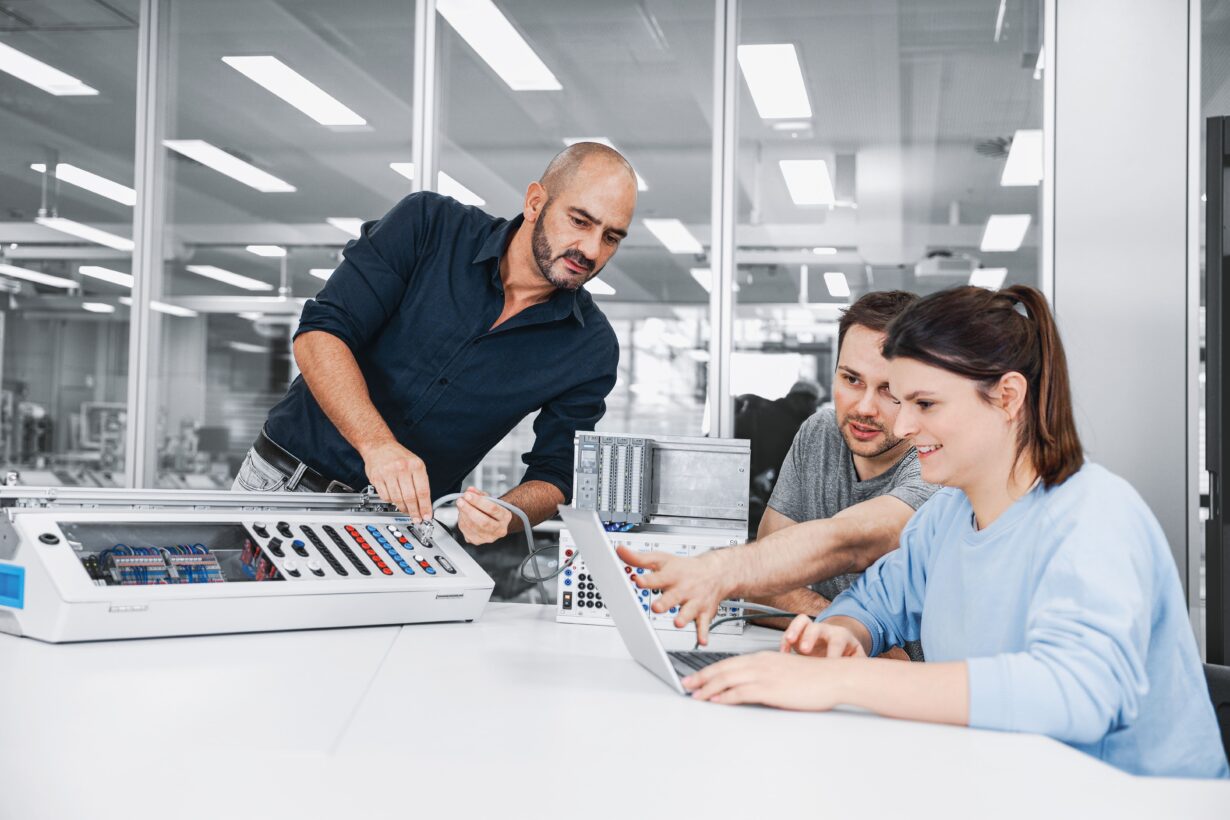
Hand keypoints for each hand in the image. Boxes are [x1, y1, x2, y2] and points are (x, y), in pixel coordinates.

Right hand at [361, 440, 431, 521]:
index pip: (423, 491)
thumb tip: (425, 502)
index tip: (427, 515)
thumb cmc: (398, 456)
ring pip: (397, 499)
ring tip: (406, 510)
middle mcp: (402, 468)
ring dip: (403, 508)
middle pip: (410, 497)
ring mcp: (388, 473)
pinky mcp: (377, 478)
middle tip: (417, 518)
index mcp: (416, 465)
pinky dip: (391, 501)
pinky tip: (394, 499)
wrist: (378, 446)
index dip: (426, 507)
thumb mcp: (415, 463)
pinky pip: (385, 496)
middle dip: (415, 511)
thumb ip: (420, 481)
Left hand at [456, 487, 512, 544]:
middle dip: (469, 510)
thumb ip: (479, 494)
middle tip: (460, 501)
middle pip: (483, 522)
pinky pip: (466, 532)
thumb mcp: (489, 498)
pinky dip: (461, 522)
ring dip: (463, 515)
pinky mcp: (478, 541)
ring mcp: (489, 538)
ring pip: (473, 527)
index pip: (493, 509)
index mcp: (506, 516)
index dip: (478, 501)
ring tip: (460, 505)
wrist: (495, 522)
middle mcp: (500, 530)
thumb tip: (470, 490)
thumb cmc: (492, 510)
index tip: (467, 495)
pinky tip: (462, 515)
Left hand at [616, 547, 732, 645]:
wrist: (716, 572)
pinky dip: (703, 633)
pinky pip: (704, 624)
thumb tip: (620, 550)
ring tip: (678, 623)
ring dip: (684, 617)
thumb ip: (639, 559)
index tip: (638, 580)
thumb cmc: (684, 568)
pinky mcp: (703, 613)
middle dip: (665, 602)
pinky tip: (702, 642)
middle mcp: (683, 588)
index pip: (657, 577)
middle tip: (656, 607)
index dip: (647, 580)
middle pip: (673, 596)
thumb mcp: (661, 559)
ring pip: (689, 610)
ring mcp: (694, 601)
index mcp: (672, 575)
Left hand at [682, 651, 845, 709]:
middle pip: (723, 669)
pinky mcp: (771, 689)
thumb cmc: (816, 677)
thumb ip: (768, 676)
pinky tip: (715, 701)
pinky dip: (724, 696)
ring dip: (708, 688)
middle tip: (686, 685)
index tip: (697, 677)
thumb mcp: (786, 672)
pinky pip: (741, 692)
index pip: (729, 663)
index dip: (710, 671)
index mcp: (763, 658)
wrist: (835, 676)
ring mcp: (765, 675)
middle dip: (702, 678)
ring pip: (728, 679)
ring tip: (695, 695)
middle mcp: (761, 663)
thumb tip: (754, 685)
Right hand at [780, 615, 866, 657]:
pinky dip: (784, 642)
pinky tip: (783, 653)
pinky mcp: (799, 635)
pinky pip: (790, 632)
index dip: (833, 652)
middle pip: (817, 627)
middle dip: (810, 637)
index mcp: (842, 636)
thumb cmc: (847, 654)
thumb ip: (860, 664)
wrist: (839, 645)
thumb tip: (863, 675)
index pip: (838, 641)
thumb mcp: (857, 658)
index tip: (830, 665)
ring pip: (802, 622)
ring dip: (794, 631)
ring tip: (788, 642)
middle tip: (806, 650)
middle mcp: (825, 630)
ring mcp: (811, 630)